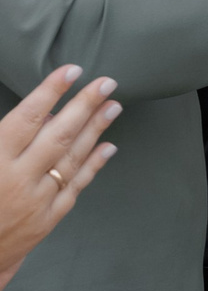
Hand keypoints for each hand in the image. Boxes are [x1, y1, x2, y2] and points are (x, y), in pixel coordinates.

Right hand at [0, 67, 119, 290]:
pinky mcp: (47, 220)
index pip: (25, 119)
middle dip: (84, 105)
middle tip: (107, 82)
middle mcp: (17, 180)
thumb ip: (1, 140)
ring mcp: (36, 201)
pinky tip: (108, 147)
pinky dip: (93, 165)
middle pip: (58, 135)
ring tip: (113, 106)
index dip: (49, 92)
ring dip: (95, 130)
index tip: (71, 71)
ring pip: (72, 159)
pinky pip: (75, 187)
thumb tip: (34, 115)